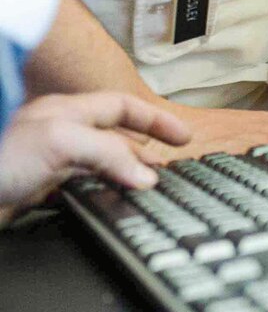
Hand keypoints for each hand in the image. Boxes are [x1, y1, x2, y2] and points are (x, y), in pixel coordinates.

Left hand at [0, 92, 191, 222]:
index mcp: (67, 112)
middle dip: (146, 149)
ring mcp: (49, 162)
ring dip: (126, 175)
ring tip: (147, 188)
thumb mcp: (62, 142)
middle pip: (114, 136)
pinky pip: (83, 188)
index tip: (183, 137)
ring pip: (100, 164)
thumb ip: (110, 154)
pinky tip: (109, 205)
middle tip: (170, 167)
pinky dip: (104, 195)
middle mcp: (59, 133)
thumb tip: (146, 175)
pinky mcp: (40, 189)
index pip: (122, 106)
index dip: (155, 120)